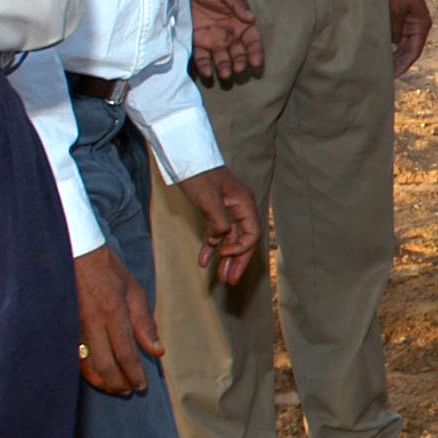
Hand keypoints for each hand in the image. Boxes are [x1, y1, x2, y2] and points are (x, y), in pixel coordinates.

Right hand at [73, 244, 162, 396]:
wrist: (75, 253)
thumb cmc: (108, 270)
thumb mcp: (134, 291)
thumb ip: (145, 323)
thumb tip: (157, 351)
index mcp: (114, 313)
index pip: (126, 353)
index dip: (134, 374)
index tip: (142, 386)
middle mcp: (92, 323)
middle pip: (105, 365)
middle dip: (118, 383)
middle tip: (129, 392)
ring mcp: (75, 326)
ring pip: (87, 364)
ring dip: (102, 381)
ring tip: (115, 388)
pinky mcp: (64, 327)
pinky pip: (74, 356)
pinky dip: (86, 371)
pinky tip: (95, 376)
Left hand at [172, 166, 260, 286]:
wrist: (185, 157)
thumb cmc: (199, 175)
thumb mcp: (208, 200)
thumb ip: (219, 222)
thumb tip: (222, 241)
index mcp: (244, 204)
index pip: (252, 234)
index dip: (240, 248)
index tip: (223, 254)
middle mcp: (240, 208)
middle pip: (244, 240)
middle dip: (238, 261)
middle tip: (232, 280)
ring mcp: (227, 210)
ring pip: (230, 239)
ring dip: (225, 258)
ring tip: (221, 277)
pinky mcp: (214, 210)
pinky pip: (217, 233)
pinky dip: (211, 246)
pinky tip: (203, 259)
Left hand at [189, 0, 262, 84]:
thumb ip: (237, 2)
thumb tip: (251, 17)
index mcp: (239, 22)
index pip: (252, 40)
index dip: (256, 52)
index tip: (256, 62)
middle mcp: (228, 34)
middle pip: (238, 53)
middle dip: (240, 63)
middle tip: (238, 69)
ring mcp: (212, 39)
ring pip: (221, 59)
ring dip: (224, 68)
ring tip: (224, 74)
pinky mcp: (195, 42)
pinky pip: (201, 58)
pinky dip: (204, 67)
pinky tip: (207, 73)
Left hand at [386, 0, 430, 77]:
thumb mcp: (394, 11)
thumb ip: (393, 31)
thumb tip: (392, 49)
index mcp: (421, 26)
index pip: (414, 51)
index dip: (404, 64)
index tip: (394, 76)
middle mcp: (418, 26)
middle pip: (409, 50)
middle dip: (399, 62)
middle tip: (385, 75)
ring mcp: (410, 21)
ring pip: (402, 44)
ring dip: (394, 54)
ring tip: (382, 66)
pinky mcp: (401, 16)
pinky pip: (397, 35)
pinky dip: (391, 43)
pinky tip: (381, 50)